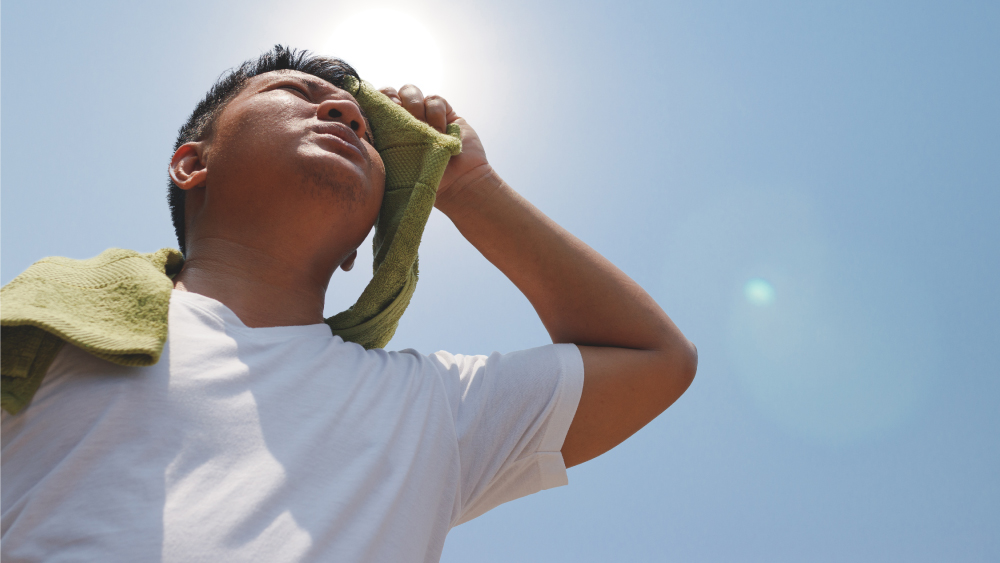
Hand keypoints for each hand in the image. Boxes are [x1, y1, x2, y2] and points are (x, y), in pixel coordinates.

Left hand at [379, 85, 492, 205]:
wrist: (459, 186)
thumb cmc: (421, 184)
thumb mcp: (390, 168)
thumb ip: (375, 148)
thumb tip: (356, 129)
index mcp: (384, 133)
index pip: (370, 106)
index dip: (370, 102)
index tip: (374, 111)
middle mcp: (402, 120)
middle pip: (388, 92)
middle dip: (390, 98)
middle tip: (397, 112)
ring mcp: (423, 115)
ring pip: (409, 90)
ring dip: (414, 105)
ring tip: (423, 128)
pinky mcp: (444, 113)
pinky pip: (434, 99)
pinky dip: (435, 112)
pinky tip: (441, 131)